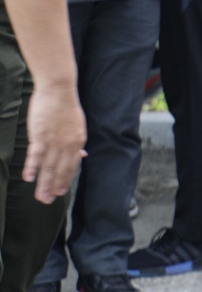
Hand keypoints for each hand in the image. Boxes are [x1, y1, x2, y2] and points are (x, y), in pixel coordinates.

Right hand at [23, 83, 84, 202]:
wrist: (58, 89)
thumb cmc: (66, 106)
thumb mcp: (78, 126)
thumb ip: (77, 142)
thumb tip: (81, 154)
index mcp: (77, 142)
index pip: (71, 167)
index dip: (65, 181)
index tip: (60, 193)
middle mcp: (68, 145)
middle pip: (60, 171)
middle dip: (53, 188)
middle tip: (47, 202)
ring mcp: (54, 141)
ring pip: (48, 167)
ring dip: (43, 184)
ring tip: (39, 197)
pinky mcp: (40, 136)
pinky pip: (36, 155)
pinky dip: (32, 168)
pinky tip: (28, 179)